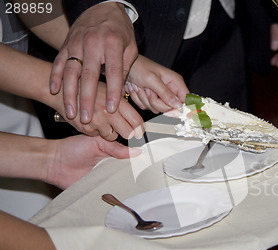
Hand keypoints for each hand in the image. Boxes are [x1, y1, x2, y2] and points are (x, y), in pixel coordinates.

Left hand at [46, 135, 140, 188]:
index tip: (151, 165)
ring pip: (121, 185)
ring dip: (128, 187)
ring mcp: (106, 180)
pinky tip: (123, 197)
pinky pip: (110, 194)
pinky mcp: (98, 191)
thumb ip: (117, 148)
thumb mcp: (97, 143)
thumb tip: (137, 152)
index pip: (132, 160)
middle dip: (137, 177)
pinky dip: (115, 196)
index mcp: (114, 155)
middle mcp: (111, 168)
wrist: (53, 163)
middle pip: (129, 175)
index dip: (140, 163)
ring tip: (138, 190)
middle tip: (147, 180)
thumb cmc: (72, 148)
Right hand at [50, 2, 136, 123]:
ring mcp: (76, 44)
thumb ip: (125, 69)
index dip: (113, 92)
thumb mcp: (130, 48)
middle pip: (89, 75)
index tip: (111, 109)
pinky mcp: (66, 45)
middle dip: (87, 99)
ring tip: (71, 112)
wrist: (103, 9)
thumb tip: (121, 93)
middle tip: (87, 117)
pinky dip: (55, 77)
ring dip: (69, 94)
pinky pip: (58, 63)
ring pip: (70, 72)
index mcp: (113, 44)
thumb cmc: (119, 32)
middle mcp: (93, 44)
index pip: (113, 72)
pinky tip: (54, 91)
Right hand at [56, 81, 144, 140]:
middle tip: (126, 131)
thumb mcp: (108, 90)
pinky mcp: (85, 128)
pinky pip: (97, 136)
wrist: (62, 89)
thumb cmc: (87, 88)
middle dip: (128, 134)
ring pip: (112, 136)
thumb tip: (138, 120)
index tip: (140, 131)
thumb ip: (122, 103)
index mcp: (117, 101)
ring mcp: (96, 121)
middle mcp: (108, 111)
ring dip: (111, 133)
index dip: (140, 129)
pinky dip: (96, 132)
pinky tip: (91, 121)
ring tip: (104, 122)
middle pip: (128, 132)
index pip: (137, 121)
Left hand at [126, 55, 188, 115]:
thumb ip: (165, 93)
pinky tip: (137, 90)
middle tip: (147, 90)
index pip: (186, 100)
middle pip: (170, 108)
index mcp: (175, 82)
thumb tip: (178, 105)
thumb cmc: (139, 67)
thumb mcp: (152, 79)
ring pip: (158, 109)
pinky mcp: (151, 100)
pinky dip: (140, 101)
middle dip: (156, 102)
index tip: (171, 110)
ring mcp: (160, 96)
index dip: (181, 107)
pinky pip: (148, 108)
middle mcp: (170, 90)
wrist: (124, 68)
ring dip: (146, 100)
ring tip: (140, 87)